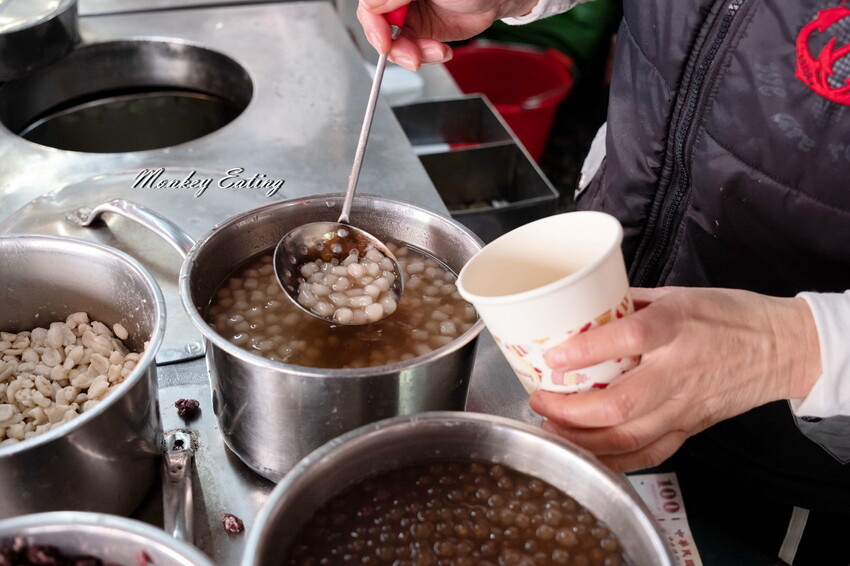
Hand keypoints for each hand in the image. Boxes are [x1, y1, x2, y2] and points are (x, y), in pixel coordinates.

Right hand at [356, 0, 537, 69]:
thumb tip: (371, 6)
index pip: (370, 6)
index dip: (373, 26)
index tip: (384, 42)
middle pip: (380, 28)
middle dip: (396, 47)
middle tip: (412, 57)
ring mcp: (412, 14)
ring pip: (396, 43)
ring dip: (413, 55)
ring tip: (435, 51)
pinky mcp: (424, 31)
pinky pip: (414, 51)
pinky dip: (426, 57)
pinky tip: (441, 51)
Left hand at [529, 286, 821, 471]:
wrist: (782, 348)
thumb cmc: (728, 316)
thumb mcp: (676, 294)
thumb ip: (629, 306)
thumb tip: (581, 311)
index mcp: (676, 326)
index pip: (629, 338)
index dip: (586, 351)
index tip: (553, 358)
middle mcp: (679, 370)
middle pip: (621, 404)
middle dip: (570, 411)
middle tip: (541, 401)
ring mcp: (685, 406)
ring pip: (629, 437)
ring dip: (583, 440)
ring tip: (552, 429)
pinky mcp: (690, 428)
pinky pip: (648, 455)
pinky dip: (613, 460)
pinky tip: (585, 454)